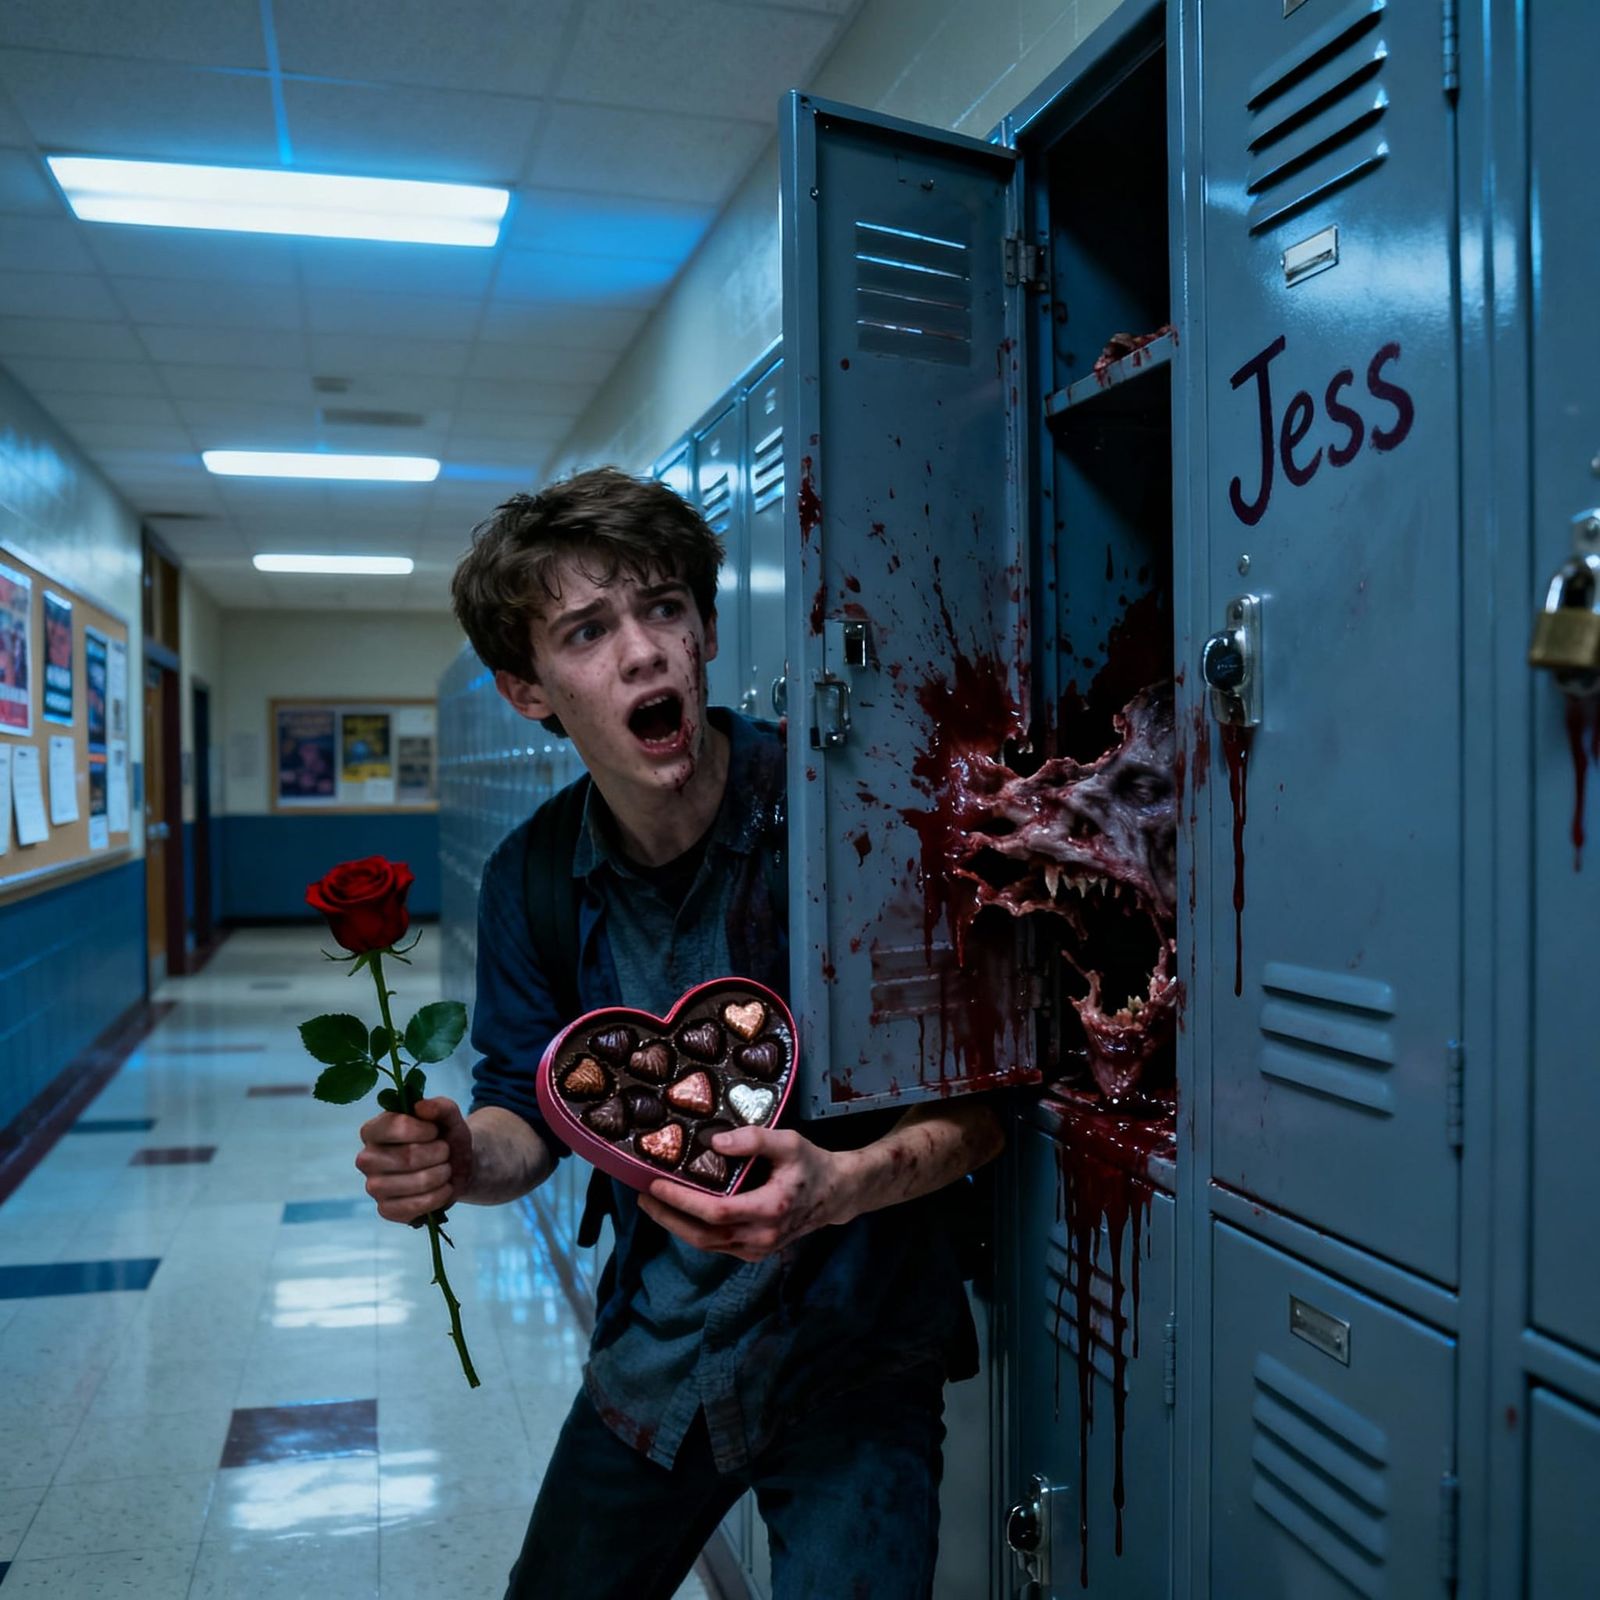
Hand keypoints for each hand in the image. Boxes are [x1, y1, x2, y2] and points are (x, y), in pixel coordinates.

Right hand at [355, 1095, 473, 1223]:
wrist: (455, 1167)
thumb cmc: (444, 1137)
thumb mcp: (448, 1117)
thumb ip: (439, 1106)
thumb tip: (421, 1107)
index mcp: (374, 1130)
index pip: (394, 1126)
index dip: (423, 1129)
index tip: (435, 1131)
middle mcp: (367, 1158)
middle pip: (407, 1157)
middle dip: (438, 1153)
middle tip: (445, 1151)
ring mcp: (374, 1186)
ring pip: (412, 1183)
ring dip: (440, 1175)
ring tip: (445, 1169)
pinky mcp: (385, 1209)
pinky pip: (412, 1208)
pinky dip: (436, 1198)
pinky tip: (443, 1188)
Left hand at [637, 1127, 857, 1261]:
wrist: (835, 1194)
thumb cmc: (811, 1164)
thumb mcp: (788, 1142)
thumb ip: (753, 1139)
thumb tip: (714, 1144)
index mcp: (770, 1208)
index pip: (716, 1212)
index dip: (682, 1201)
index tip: (655, 1184)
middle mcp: (762, 1236)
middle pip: (703, 1236)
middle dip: (668, 1217)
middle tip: (642, 1196)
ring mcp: (757, 1250)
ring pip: (707, 1245)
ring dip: (676, 1226)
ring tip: (652, 1204)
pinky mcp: (754, 1253)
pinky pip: (717, 1245)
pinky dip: (693, 1231)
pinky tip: (678, 1214)